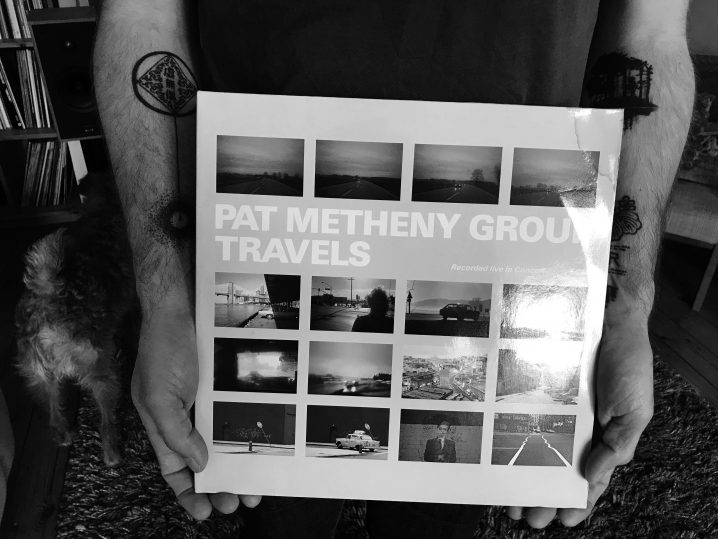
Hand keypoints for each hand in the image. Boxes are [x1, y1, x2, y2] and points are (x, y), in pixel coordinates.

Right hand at [131, 301, 261, 518]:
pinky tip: (258, 444)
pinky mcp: (221, 389)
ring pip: (221, 443)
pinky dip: (243, 434)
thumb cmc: (163, 349)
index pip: (172, 471)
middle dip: (218, 485)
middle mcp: (182, 419)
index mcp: (161, 426)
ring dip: (236, 463)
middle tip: (240, 500)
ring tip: (256, 481)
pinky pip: (233, 417)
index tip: (206, 511)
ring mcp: (203, 404)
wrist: (180, 308)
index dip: (187, 493)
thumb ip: (175, 434)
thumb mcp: (159, 397)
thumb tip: (198, 464)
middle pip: (201, 463)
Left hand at [506, 314, 653, 527]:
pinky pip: (523, 418)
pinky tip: (500, 457)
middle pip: (557, 469)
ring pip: (536, 449)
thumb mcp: (636, 412)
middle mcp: (576, 427)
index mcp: (604, 437)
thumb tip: (592, 478)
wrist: (608, 318)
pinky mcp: (537, 391)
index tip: (563, 520)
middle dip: (544, 495)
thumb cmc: (628, 364)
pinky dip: (514, 438)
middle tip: (529, 518)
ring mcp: (555, 409)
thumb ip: (617, 446)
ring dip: (524, 475)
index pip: (590, 478)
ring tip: (509, 500)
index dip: (578, 500)